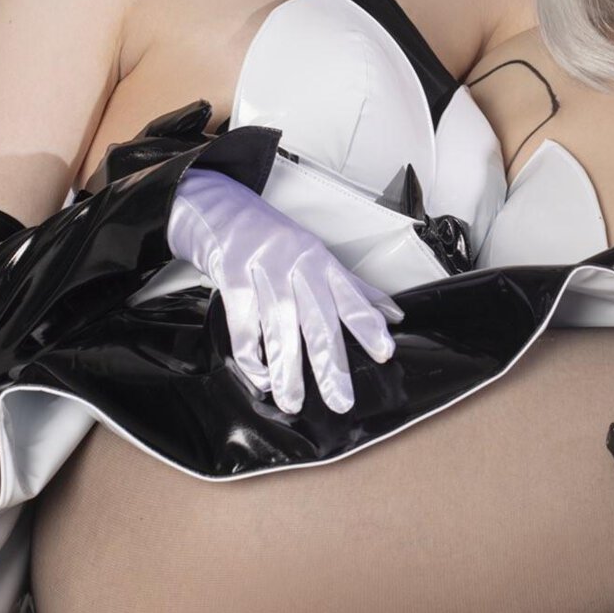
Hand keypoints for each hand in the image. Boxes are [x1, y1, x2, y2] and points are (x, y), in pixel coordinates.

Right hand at [167, 168, 401, 413]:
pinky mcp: (232, 274)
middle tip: (341, 401)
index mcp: (322, 262)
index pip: (351, 298)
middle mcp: (298, 265)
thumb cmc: (274, 239)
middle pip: (318, 319)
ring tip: (292, 402)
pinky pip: (243, 322)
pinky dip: (251, 355)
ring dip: (286, 369)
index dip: (368, 326)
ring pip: (279, 325)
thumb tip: (393, 315)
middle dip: (330, 364)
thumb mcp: (317, 257)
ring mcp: (264, 269)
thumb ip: (354, 288)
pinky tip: (260, 378)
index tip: (385, 352)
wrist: (220, 209)